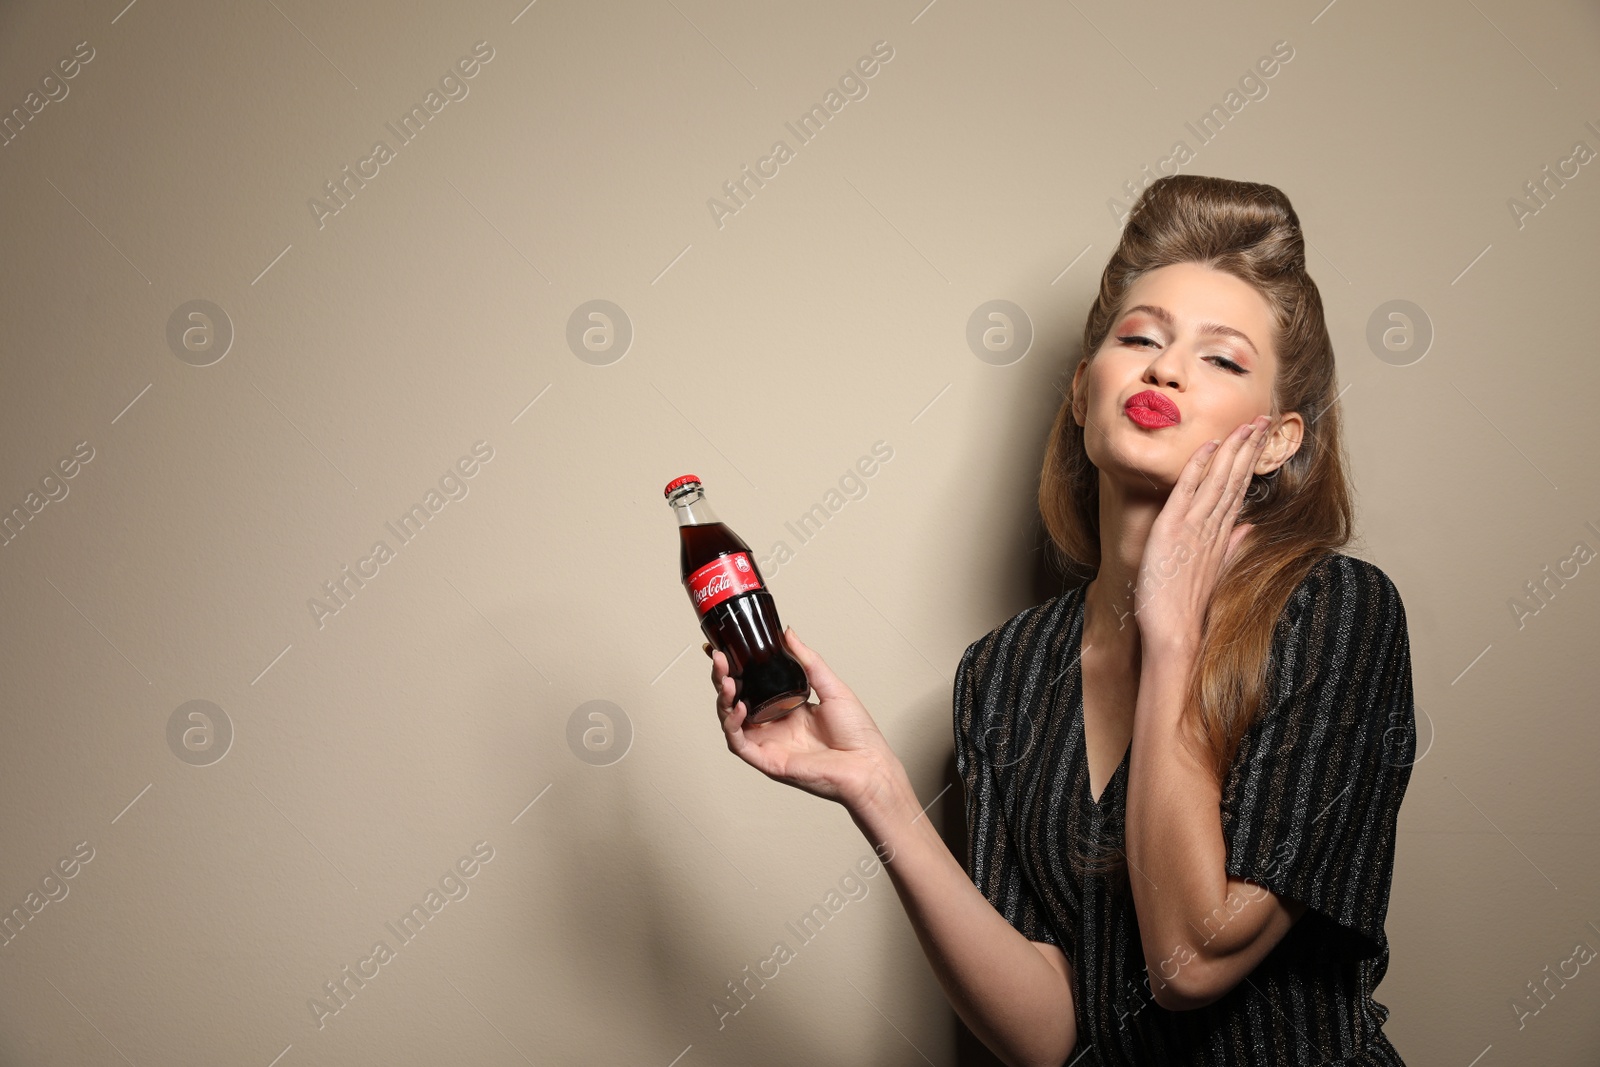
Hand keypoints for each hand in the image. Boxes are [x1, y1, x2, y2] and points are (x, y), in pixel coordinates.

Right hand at [705, 628, 900, 809]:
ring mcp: (768, 743)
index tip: (723, 650)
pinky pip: (739, 744)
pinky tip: (740, 708)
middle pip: (736, 700)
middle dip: (723, 678)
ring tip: (726, 680)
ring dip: (723, 699)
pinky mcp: (767, 761)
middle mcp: (773, 725)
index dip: (734, 669)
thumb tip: (789, 634)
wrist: (868, 766)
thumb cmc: (857, 734)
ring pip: (731, 721)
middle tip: (720, 659)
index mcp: (786, 707)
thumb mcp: (832, 687)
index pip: (751, 684)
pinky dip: (733, 725)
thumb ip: (808, 661)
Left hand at [1134, 414, 1270, 652]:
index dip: (1250, 461)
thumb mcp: (1214, 573)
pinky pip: (1189, 490)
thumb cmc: (1188, 608)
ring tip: (1249, 423)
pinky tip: (1211, 445)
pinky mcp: (1174, 529)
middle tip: (1264, 420)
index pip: (1239, 489)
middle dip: (1250, 447)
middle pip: (1236, 478)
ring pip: (1219, 479)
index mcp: (1222, 536)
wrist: (1176, 634)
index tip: (1261, 438)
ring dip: (1234, 448)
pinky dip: (1200, 466)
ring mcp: (1196, 527)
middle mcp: (1214, 528)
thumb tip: (1247, 529)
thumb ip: (1232, 547)